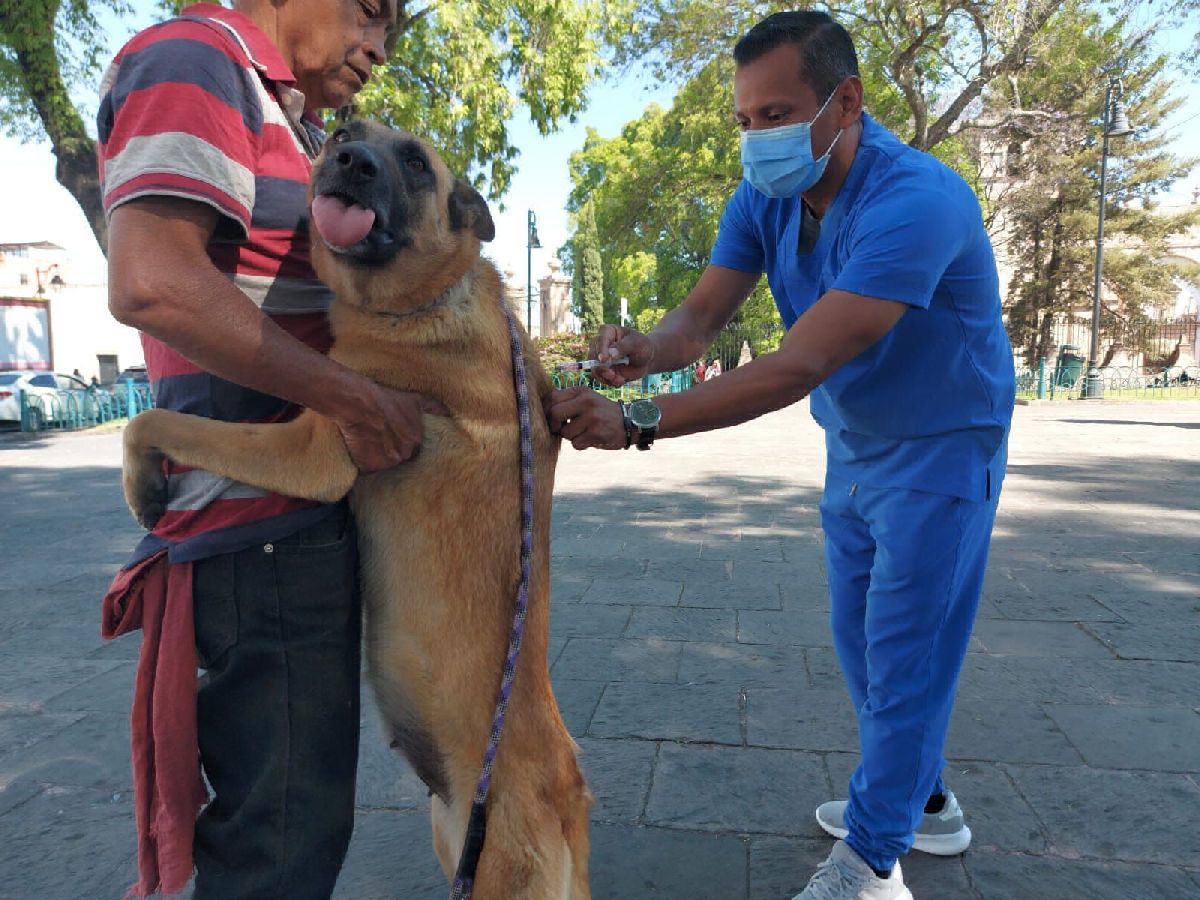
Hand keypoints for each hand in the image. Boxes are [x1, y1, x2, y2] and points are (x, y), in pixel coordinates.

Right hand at [334, 377, 449, 472]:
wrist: (359, 401)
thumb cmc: (387, 399)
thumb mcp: (415, 400)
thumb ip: (434, 408)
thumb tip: (448, 415)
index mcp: (416, 442)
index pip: (413, 452)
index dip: (403, 445)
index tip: (396, 439)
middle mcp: (403, 455)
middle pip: (399, 460)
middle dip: (392, 452)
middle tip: (382, 440)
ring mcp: (386, 463)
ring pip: (384, 466)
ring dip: (379, 459)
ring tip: (370, 444)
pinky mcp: (368, 466)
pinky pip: (368, 470)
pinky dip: (365, 463)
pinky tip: (361, 450)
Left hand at [546, 386, 627, 449]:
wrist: (629, 422)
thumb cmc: (602, 412)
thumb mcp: (588, 399)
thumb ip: (568, 401)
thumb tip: (543, 412)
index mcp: (581, 392)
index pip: (552, 397)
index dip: (546, 410)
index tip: (549, 418)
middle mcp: (586, 402)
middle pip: (554, 414)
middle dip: (554, 425)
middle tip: (559, 429)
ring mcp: (592, 418)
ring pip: (565, 433)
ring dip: (571, 437)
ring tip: (583, 432)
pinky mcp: (596, 433)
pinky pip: (576, 443)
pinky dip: (580, 444)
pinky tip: (591, 438)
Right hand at [589, 325, 654, 386]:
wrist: (646, 359)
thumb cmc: (642, 347)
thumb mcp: (637, 344)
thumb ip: (624, 347)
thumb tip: (611, 355)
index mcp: (608, 332)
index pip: (601, 339)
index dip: (601, 349)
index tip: (604, 360)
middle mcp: (600, 344)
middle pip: (593, 355)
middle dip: (601, 367)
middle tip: (613, 375)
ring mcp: (600, 358)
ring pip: (595, 369)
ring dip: (606, 377)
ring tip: (620, 380)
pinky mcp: (603, 370)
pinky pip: (600, 378)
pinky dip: (609, 382)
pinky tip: (620, 381)